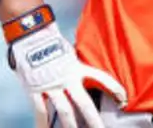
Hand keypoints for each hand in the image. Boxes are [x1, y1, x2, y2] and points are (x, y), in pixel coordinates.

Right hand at [9, 21, 127, 127]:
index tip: (123, 99)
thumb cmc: (50, 42)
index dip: (114, 88)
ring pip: (65, 112)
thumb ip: (76, 65)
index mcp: (76, 67)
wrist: (29, 35)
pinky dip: (43, 124)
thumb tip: (84, 74)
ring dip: (71, 126)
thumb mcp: (69, 52)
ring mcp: (50, 85)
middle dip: (94, 120)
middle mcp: (66, 78)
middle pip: (84, 104)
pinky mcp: (35, 89)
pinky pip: (40, 111)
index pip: (100, 78)